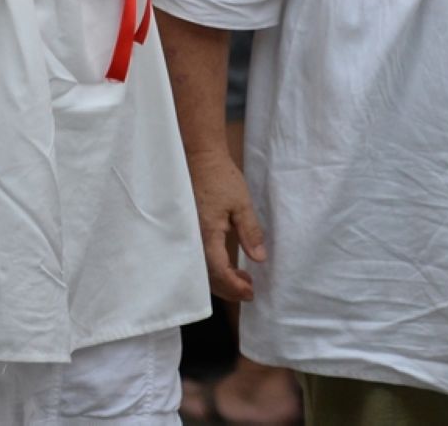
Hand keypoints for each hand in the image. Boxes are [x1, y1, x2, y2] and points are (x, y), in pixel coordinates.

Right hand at [184, 147, 267, 301]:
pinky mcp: (187, 228)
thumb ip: (250, 232)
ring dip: (220, 279)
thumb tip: (259, 259)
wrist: (198, 156)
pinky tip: (225, 263)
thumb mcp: (241, 204)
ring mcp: (188, 234)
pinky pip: (197, 257)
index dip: (235, 286)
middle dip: (229, 288)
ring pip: (201, 269)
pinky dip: (211, 267)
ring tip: (241, 277)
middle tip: (249, 290)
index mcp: (207, 233)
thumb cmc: (220, 177)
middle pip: (207, 276)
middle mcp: (193, 238)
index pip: (220, 272)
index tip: (251, 292)